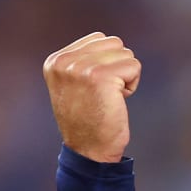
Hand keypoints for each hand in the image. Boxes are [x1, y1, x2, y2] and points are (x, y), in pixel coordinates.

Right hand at [42, 32, 141, 163]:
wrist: (89, 151)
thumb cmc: (88, 121)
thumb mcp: (74, 85)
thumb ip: (82, 61)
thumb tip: (108, 41)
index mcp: (55, 61)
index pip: (98, 39)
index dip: (107, 64)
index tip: (94, 89)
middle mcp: (64, 61)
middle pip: (114, 43)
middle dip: (118, 68)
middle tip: (104, 94)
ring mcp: (80, 67)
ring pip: (125, 53)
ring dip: (125, 77)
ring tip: (109, 98)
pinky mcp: (100, 76)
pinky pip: (134, 66)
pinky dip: (132, 85)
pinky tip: (117, 101)